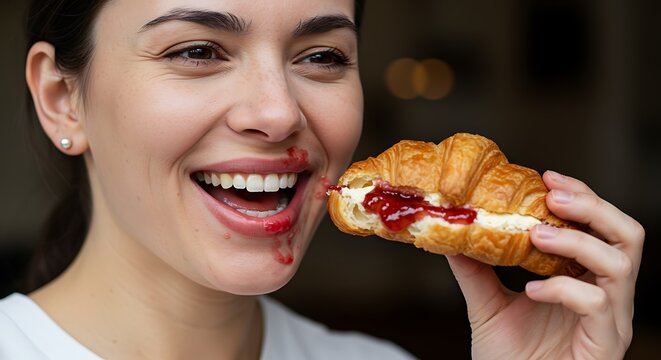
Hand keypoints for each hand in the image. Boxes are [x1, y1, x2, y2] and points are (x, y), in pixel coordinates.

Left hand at [446, 170, 643, 359]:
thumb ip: (475, 270)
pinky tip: (533, 291)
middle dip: (592, 206)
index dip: (579, 196)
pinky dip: (565, 289)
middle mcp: (606, 295)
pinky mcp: (605, 344)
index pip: (599, 225)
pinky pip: (598, 305)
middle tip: (552, 194)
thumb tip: (453, 231)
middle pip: (627, 234)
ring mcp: (611, 320)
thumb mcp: (487, 306)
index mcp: (584, 278)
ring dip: (577, 241)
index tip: (545, 176)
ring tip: (537, 235)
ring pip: (621, 263)